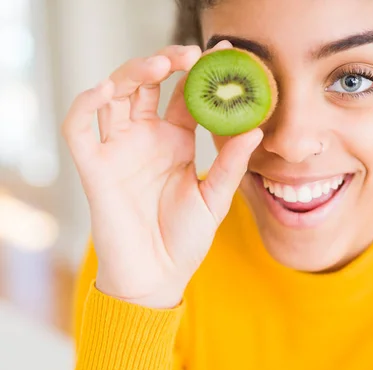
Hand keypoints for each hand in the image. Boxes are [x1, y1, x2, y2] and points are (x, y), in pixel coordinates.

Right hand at [61, 41, 262, 308]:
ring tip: (160, 65)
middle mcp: (147, 138)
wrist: (157, 277)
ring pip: (114, 94)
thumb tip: (256, 129)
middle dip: (166, 61)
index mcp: (176, 141)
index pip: (185, 95)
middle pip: (148, 84)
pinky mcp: (95, 166)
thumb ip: (230, 165)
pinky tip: (107, 91)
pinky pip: (79, 126)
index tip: (223, 52)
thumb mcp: (214, 198)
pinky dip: (86, 104)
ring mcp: (119, 149)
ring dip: (132, 72)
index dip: (200, 72)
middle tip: (191, 54)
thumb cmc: (185, 239)